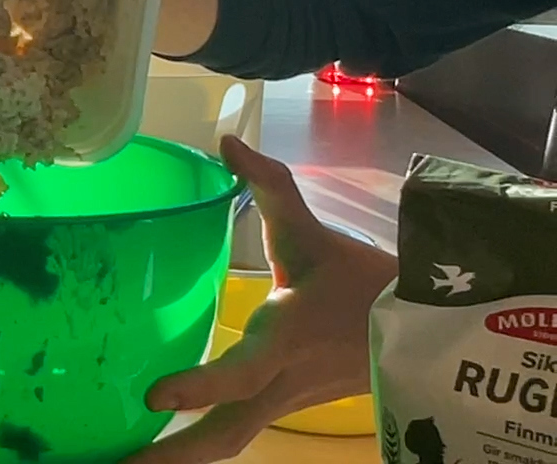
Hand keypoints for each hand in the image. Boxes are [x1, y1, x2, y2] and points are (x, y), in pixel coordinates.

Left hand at [124, 137, 396, 463]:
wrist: (421, 325)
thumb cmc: (359, 279)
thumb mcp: (312, 232)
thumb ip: (270, 186)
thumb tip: (229, 143)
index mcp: (285, 341)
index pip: (241, 373)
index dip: (201, 385)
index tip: (154, 396)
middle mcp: (280, 383)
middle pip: (225, 434)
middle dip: (171, 457)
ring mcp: (282, 403)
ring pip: (229, 442)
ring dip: (178, 459)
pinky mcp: (281, 407)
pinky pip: (234, 433)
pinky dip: (195, 448)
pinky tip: (155, 450)